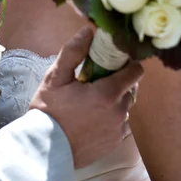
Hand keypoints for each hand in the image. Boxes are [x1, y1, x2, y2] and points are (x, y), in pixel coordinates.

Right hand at [30, 26, 142, 168]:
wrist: (45, 150)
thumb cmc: (49, 110)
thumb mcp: (56, 76)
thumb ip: (74, 51)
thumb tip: (88, 30)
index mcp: (108, 93)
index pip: (135, 71)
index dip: (125, 62)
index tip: (111, 61)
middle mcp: (119, 112)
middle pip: (130, 88)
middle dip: (117, 80)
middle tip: (94, 80)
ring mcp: (118, 130)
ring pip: (125, 106)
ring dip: (114, 99)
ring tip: (90, 100)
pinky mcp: (114, 143)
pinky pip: (119, 123)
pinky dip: (110, 116)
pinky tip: (90, 116)